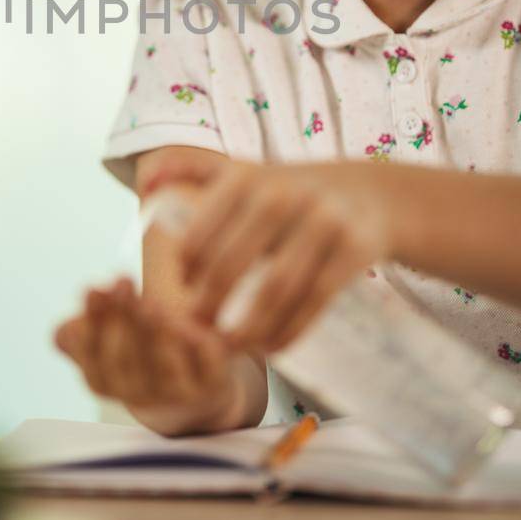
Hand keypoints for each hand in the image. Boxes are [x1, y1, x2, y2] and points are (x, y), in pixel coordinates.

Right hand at [52, 276, 237, 409]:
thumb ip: (94, 316)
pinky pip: (206, 368)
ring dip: (154, 332)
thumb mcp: (114, 327)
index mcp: (105, 378)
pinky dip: (199, 343)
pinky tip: (190, 317)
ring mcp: (176, 394)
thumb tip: (83, 303)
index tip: (93, 287)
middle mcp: (137, 394)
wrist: (195, 384)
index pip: (88, 357)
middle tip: (123, 280)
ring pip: (162, 367)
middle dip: (121, 318)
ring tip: (151, 301)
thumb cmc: (144, 343)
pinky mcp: (213, 386)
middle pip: (122, 363)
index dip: (89, 323)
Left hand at [150, 156, 392, 354]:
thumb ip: (196, 173)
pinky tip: (272, 348)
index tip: (181, 293)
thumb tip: (146, 182)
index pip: (201, 230)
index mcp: (248, 176)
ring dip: (248, 326)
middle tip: (198, 332)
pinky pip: (314, 299)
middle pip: (233, 263)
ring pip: (275, 288)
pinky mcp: (354, 248)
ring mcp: (323, 220)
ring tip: (230, 347)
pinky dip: (290, 329)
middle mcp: (284, 193)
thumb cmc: (295, 190)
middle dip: (209, 304)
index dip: (186, 271)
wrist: (374, 195)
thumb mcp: (249, 172)